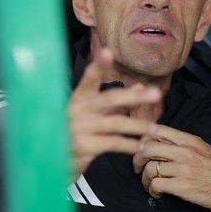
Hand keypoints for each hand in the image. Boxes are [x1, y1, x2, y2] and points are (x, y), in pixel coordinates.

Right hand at [68, 48, 160, 178]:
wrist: (54, 160)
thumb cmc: (76, 131)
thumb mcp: (92, 113)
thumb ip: (115, 101)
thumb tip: (140, 88)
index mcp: (78, 98)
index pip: (89, 79)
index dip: (99, 65)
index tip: (107, 51)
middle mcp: (77, 110)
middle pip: (110, 99)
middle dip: (134, 97)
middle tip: (156, 94)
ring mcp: (80, 128)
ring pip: (116, 123)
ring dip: (138, 126)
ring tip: (155, 128)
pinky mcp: (85, 146)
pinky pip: (113, 143)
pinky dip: (129, 145)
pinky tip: (140, 146)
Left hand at [133, 125, 210, 211]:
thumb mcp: (203, 149)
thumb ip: (182, 143)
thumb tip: (160, 142)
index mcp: (189, 140)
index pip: (157, 130)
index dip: (143, 139)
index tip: (140, 148)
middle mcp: (185, 151)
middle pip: (147, 148)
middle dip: (136, 158)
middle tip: (137, 167)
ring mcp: (183, 168)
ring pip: (149, 168)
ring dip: (144, 178)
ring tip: (149, 184)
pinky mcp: (182, 186)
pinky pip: (155, 185)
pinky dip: (152, 190)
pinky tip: (157, 193)